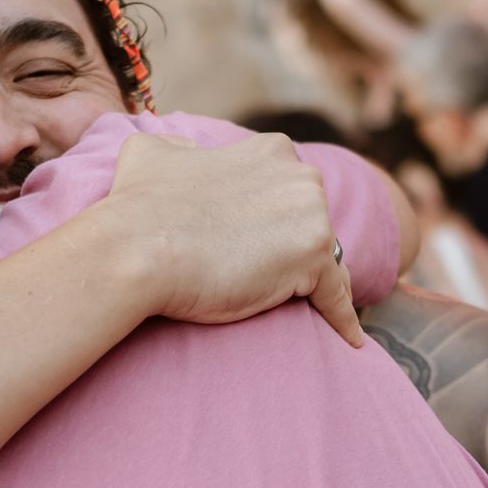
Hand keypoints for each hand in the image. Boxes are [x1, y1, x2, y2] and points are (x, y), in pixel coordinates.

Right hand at [105, 130, 362, 346]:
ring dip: (319, 285)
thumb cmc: (137, 206)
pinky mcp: (315, 258)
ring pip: (329, 260)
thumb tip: (182, 149)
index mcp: (271, 150)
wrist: (136, 249)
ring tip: (308, 313)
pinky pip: (338, 296)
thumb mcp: (150, 152)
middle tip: (275, 281)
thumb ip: (176, 147)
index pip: (290, 193)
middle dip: (301, 248)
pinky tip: (352, 340)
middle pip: (316, 222)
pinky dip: (344, 320)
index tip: (264, 246)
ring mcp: (312, 215)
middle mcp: (300, 175)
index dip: (278, 222)